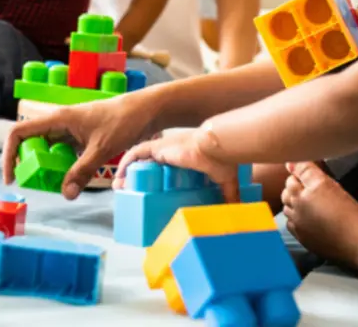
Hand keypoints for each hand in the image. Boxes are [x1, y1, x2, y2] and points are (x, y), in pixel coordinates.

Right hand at [1, 90, 160, 198]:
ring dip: (46, 167)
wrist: (146, 110)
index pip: (19, 133)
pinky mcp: (82, 136)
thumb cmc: (124, 121)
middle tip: (37, 184)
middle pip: (31, 143)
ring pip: (47, 149)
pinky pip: (63, 152)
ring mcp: (71, 129)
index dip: (9, 154)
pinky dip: (62, 166)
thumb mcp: (102, 149)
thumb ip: (82, 171)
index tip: (12, 177)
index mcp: (58, 119)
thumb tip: (66, 194)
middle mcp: (60, 122)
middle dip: (29, 164)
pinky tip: (72, 178)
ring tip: (54, 184)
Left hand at [113, 129, 240, 202]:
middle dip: (135, 177)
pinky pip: (135, 154)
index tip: (146, 192)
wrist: (216, 147)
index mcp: (183, 159)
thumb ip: (229, 195)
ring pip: (138, 159)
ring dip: (127, 172)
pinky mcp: (157, 147)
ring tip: (119, 188)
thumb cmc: (222, 160)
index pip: (163, 167)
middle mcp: (169, 152)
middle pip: (147, 164)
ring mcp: (162, 148)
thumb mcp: (225, 181)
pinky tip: (120, 177)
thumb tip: (238, 210)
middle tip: (127, 193)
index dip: (153, 178)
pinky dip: (126, 163)